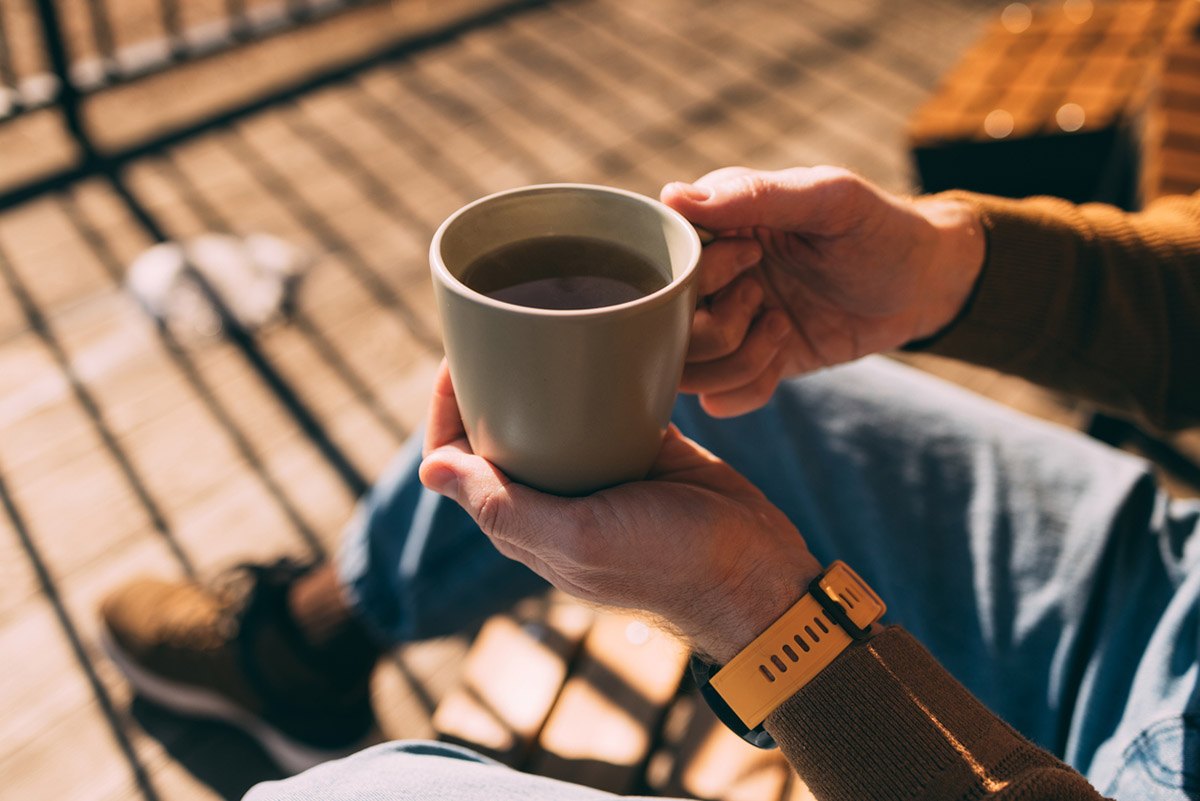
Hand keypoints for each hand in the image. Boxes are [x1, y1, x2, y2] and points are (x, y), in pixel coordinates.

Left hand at [418, 361, 821, 661]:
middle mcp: (550, 493)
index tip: (456, 358)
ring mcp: (594, 468)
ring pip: (546, 411)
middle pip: (496, 428)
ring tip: (535, 320)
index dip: (444, 409)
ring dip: (534, 371)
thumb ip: (505, 507)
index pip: (456, 458)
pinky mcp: (638, 444)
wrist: (753, 567)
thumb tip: (427, 470)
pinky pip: (602, 401)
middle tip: (494, 324)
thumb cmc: (667, 563)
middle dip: (485, 379)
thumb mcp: (580, 540)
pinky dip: (592, 373)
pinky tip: (592, 336)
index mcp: (522, 519)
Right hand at [662, 166, 983, 416]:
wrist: (922, 285)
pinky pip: (717, 400)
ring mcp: (722, 326)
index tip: (753, 260)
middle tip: (766, 300)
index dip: (700, 275)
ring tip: (778, 329)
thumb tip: (674, 196)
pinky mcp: (747, 365)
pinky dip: (749, 388)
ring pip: (684, 371)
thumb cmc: (875, 228)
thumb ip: (755, 196)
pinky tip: (782, 354)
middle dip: (718, 325)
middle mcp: (705, 281)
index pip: (659, 264)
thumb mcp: (828, 199)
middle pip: (659, 327)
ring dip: (735, 360)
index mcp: (710, 229)